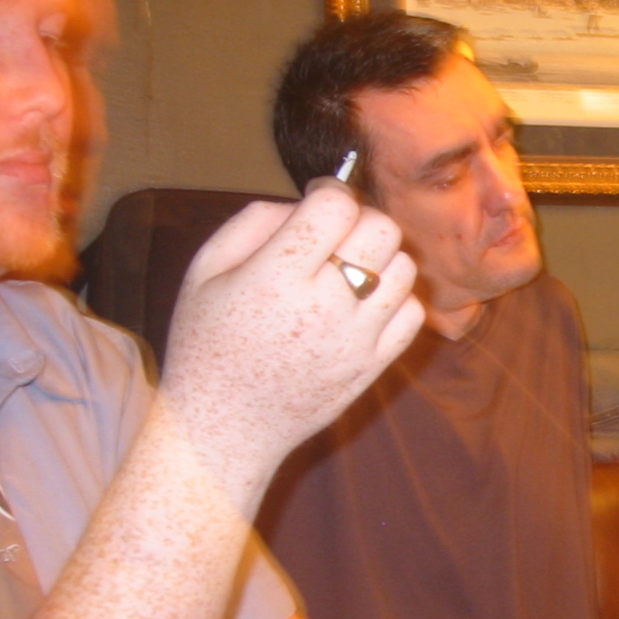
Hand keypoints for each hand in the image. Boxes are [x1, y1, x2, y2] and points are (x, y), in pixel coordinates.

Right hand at [157, 179, 421, 480]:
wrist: (225, 427)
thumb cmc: (207, 343)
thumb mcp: (205, 270)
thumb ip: (254, 222)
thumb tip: (307, 201)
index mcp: (276, 277)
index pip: (336, 207)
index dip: (332, 191)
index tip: (319, 198)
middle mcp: (323, 306)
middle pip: (381, 229)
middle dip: (360, 219)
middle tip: (336, 234)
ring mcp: (355, 339)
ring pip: (404, 268)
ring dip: (381, 258)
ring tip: (350, 270)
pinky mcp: (374, 366)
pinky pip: (412, 313)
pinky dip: (396, 299)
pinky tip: (365, 303)